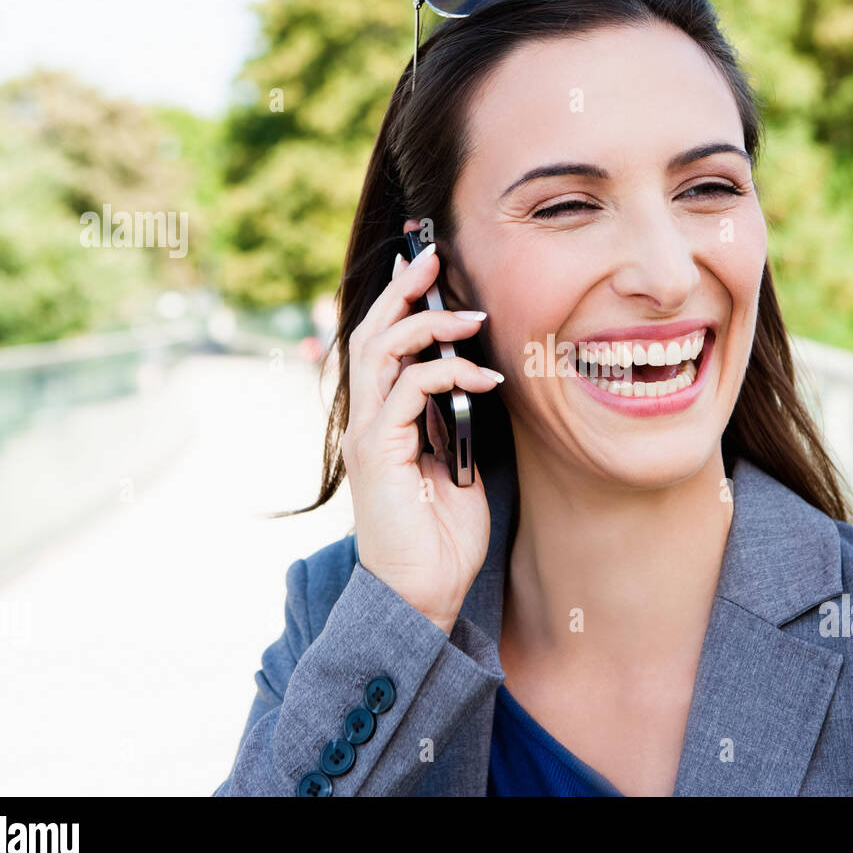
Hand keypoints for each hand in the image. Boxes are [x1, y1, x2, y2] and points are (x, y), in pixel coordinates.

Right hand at [340, 234, 502, 635]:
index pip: (381, 347)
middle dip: (402, 292)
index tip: (429, 268)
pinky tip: (485, 379)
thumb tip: (477, 379)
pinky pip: (407, 392)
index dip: (400, 304)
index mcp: (382, 422)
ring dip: (426, 323)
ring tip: (472, 315)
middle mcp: (366, 422)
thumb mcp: (457, 465)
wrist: (422, 596)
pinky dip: (448, 374)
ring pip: (380, 353)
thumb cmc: (442, 538)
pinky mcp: (379, 454)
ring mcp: (368, 436)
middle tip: (434, 255)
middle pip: (370, 335)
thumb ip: (455, 422)